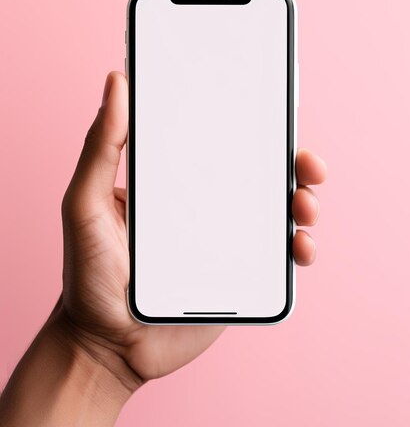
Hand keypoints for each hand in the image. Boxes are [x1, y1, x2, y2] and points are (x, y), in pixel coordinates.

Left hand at [58, 71, 326, 392]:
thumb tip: (116, 81)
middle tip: (308, 164)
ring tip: (305, 208)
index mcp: (177, 182)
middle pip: (261, 176)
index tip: (276, 110)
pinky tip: (301, 248)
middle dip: (295, 164)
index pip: (222, 143)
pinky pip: (279, 259)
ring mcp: (227, 242)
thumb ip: (100, 147)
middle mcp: (207, 207)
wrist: (106, 345)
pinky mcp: (240, 278)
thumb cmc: (89, 273)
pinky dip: (299, 248)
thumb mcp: (85, 203)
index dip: (254, 125)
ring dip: (304, 203)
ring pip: (278, 213)